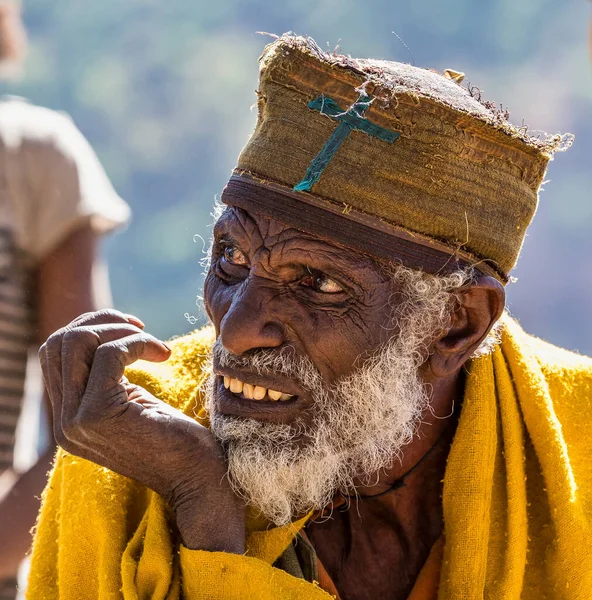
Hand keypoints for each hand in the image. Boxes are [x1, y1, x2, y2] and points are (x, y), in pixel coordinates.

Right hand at [39, 310, 244, 551]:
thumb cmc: (173, 437)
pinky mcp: (99, 415)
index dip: (91, 327)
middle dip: (102, 321)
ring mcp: (76, 420)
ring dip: (121, 331)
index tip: (131, 330)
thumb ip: (106, 375)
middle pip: (59, 342)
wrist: (197, 477)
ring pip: (77, 342)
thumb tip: (103, 330)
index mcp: (67, 416)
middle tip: (141, 329)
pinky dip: (139, 342)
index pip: (54, 352)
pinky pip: (110, 354)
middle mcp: (63, 421)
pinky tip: (163, 354)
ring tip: (154, 344)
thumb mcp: (131, 400)